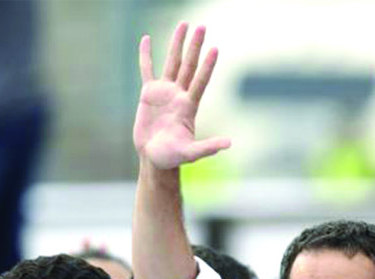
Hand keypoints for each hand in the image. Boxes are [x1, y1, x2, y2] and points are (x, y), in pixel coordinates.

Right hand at [132, 22, 229, 169]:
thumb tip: (229, 144)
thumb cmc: (173, 157)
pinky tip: (146, 39)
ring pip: (172, 62)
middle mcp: (179, 95)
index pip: (200, 81)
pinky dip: (146, 55)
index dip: (208, 66)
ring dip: (177, 44)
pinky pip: (147, 70)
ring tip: (183, 24)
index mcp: (189, 106)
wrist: (154, 158)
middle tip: (201, 26)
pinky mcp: (149, 94)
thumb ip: (208, 147)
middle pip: (189, 65)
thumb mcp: (191, 153)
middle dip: (194, 46)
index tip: (215, 48)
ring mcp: (164, 93)